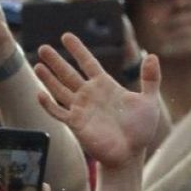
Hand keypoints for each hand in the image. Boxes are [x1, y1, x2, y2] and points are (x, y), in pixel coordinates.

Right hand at [34, 35, 163, 170]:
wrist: (131, 154)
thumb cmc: (140, 130)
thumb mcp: (149, 101)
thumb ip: (151, 79)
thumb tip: (153, 56)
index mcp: (105, 85)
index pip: (88, 62)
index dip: (77, 49)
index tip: (66, 36)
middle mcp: (90, 94)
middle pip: (69, 73)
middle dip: (56, 61)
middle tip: (43, 48)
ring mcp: (81, 109)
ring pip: (60, 90)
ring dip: (48, 78)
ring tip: (37, 65)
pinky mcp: (76, 124)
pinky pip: (59, 112)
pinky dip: (48, 104)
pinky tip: (40, 94)